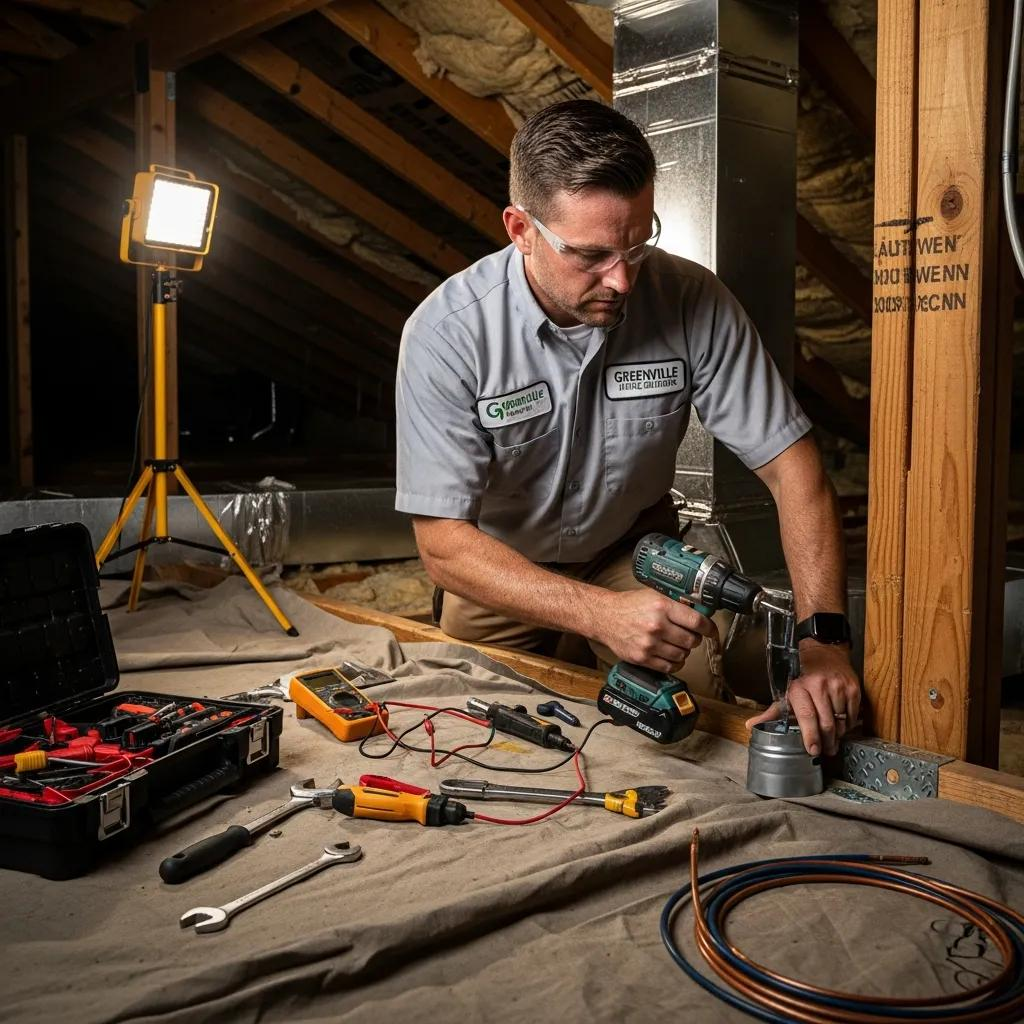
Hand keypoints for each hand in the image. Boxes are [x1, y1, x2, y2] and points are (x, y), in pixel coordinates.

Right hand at [592, 589, 716, 672]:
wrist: (605, 617)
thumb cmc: (629, 605)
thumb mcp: (654, 596)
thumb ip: (675, 604)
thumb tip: (699, 612)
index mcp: (662, 607)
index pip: (696, 622)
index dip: (709, 628)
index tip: (711, 631)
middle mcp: (657, 625)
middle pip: (691, 640)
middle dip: (694, 639)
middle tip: (690, 636)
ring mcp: (649, 644)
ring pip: (682, 655)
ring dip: (684, 651)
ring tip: (677, 645)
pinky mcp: (642, 657)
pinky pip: (669, 667)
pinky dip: (674, 663)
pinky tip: (671, 656)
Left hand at [745, 643, 860, 755]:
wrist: (824, 652)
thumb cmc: (802, 676)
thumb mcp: (785, 692)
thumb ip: (772, 712)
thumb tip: (750, 726)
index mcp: (798, 688)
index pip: (807, 716)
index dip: (811, 736)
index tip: (813, 750)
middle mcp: (819, 686)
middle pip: (826, 723)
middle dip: (827, 742)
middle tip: (826, 751)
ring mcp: (838, 686)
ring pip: (841, 722)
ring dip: (838, 734)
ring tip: (833, 738)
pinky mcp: (852, 688)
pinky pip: (853, 715)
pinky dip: (848, 724)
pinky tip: (841, 723)